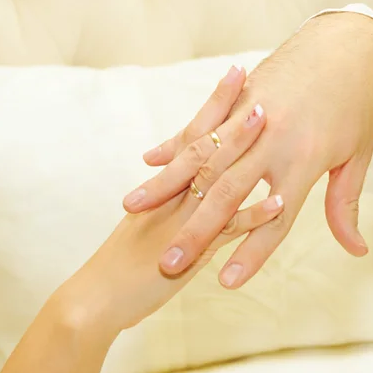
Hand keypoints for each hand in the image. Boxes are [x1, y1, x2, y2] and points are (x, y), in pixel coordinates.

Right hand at [51, 72, 282, 337]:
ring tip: (263, 115)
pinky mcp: (191, 253)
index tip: (232, 75)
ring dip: (239, 146)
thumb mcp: (146, 222)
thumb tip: (180, 171)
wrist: (93, 300)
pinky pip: (227, 232)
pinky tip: (279, 201)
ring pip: (215, 177)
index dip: (212, 105)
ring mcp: (182, 221)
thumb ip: (167, 196)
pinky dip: (253, 216)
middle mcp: (174, 195)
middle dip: (224, 108)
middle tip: (243, 72)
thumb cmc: (121, 264)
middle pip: (203, 144)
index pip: (194, 136)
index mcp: (167, 185)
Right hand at [124, 13, 372, 289]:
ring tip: (133, 208)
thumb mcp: (358, 159)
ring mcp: (250, 118)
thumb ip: (346, 207)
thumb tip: (359, 253)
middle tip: (163, 263)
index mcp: (304, 162)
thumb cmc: (357, 106)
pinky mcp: (238, 98)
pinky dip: (175, 145)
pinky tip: (151, 160)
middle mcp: (272, 142)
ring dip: (165, 184)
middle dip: (193, 232)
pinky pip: (201, 125)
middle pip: (226, 195)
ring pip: (201, 159)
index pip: (274, 220)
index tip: (226, 283)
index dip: (252, 254)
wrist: (349, 44)